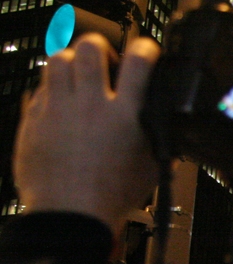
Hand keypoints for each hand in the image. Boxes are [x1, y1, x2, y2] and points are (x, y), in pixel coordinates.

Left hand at [14, 34, 159, 230]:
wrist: (69, 216)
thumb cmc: (110, 198)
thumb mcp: (150, 169)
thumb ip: (159, 141)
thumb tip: (169, 131)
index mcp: (125, 115)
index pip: (139, 60)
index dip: (146, 48)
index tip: (146, 51)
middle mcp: (90, 105)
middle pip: (90, 47)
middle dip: (100, 47)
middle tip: (104, 62)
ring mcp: (58, 110)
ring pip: (57, 59)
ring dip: (70, 63)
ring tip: (77, 79)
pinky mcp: (33, 120)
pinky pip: (38, 90)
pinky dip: (50, 91)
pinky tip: (60, 107)